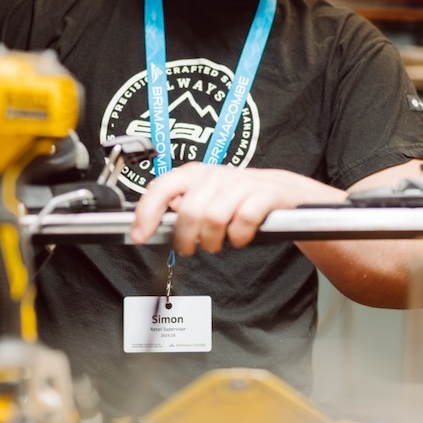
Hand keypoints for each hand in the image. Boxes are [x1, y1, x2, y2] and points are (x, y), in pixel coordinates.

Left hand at [128, 163, 344, 254]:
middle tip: (192, 248)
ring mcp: (242, 183)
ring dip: (213, 241)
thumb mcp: (205, 199)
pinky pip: (243, 220)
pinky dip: (239, 237)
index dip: (147, 212)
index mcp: (195, 174)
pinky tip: (240, 238)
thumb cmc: (238, 200)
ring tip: (217, 244)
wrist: (283, 193)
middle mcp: (216, 175)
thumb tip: (150, 224)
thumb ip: (179, 208)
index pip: (163, 188)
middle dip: (187, 238)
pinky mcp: (265, 194)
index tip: (140, 236)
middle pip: (189, 212)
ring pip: (214, 218)